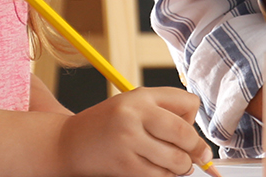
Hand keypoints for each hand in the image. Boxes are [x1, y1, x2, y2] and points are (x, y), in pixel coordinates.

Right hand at [59, 87, 210, 176]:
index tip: (190, 132)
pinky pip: (158, 175)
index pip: (189, 104)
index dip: (194, 121)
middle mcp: (135, 115)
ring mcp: (129, 140)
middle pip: (185, 134)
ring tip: (177, 164)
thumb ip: (166, 112)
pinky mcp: (124, 165)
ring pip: (176, 159)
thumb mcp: (134, 104)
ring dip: (182, 166)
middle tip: (199, 156)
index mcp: (142, 96)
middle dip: (196, 149)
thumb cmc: (107, 123)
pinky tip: (159, 171)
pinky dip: (165, 176)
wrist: (67, 143)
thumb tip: (198, 139)